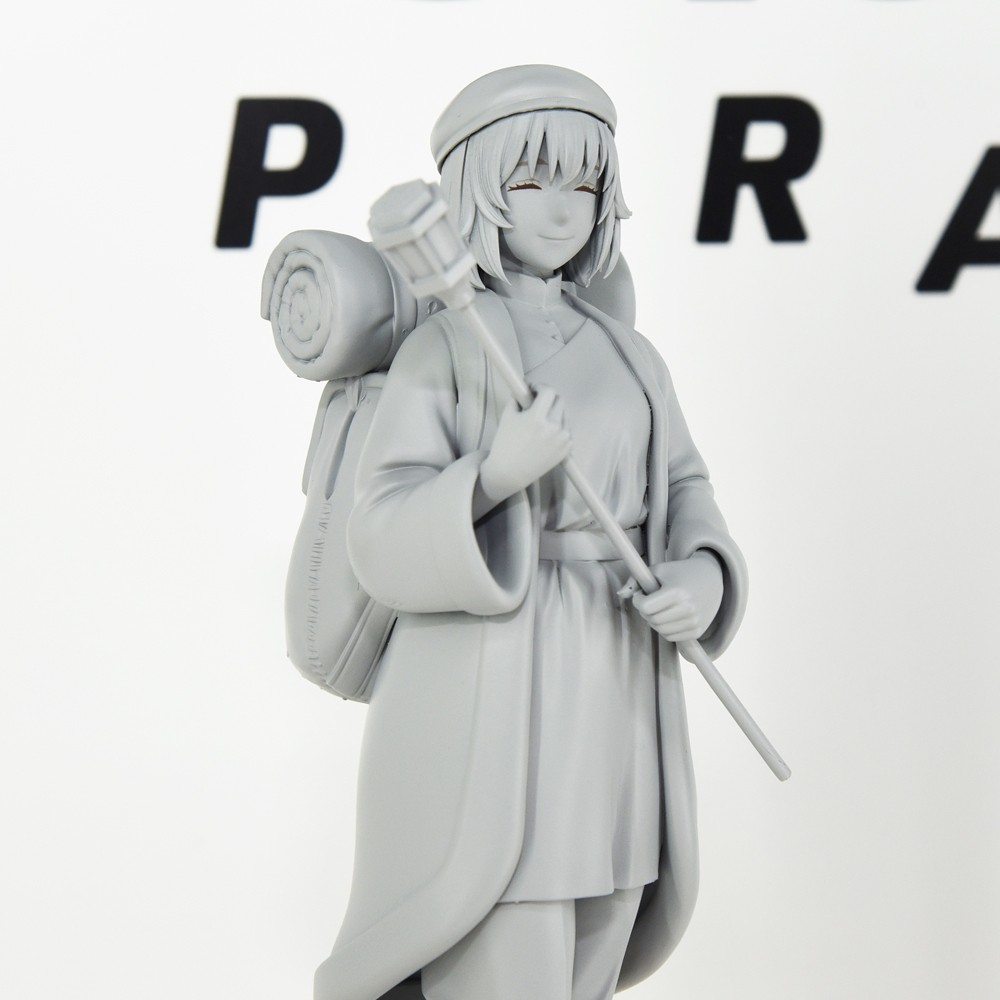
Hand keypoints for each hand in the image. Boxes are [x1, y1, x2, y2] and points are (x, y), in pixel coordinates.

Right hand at [478, 385, 570, 504]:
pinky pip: (567, 430)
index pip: (548, 391)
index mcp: (537, 418)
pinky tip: (545, 435)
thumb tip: (525, 388)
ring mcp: (562, 439)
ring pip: (564, 415)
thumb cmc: (505, 444)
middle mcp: (553, 427)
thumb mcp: (507, 417)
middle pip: (559, 401)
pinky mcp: (567, 449)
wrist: (510, 473)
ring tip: (539, 422)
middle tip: (537, 403)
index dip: (540, 387)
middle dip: (548, 398)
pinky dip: (558, 428)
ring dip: (553, 413)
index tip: (534, 390)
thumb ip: (517, 398)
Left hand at [632, 551, 723, 642]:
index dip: (638, 600)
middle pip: (652, 620)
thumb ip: (635, 580)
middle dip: (645, 611)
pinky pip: (670, 637)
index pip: (646, 607)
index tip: (642, 594)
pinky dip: (664, 628)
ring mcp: (694, 622)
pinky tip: (668, 615)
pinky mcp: (697, 632)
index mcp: (678, 592)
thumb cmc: (679, 573)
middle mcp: (688, 609)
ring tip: (659, 607)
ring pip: (660, 630)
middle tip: (649, 601)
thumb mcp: (658, 569)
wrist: (711, 578)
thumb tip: (621, 594)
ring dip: (654, 620)